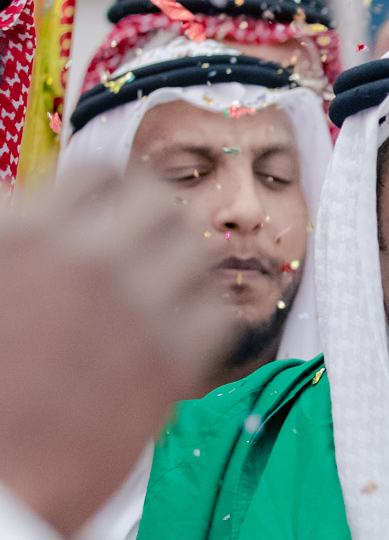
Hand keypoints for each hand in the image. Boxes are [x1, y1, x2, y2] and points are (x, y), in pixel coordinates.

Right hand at [0, 166, 231, 537]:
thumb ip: (15, 243)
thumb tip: (26, 208)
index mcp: (25, 235)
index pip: (98, 175)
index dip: (114, 192)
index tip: (118, 210)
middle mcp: (83, 259)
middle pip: (159, 204)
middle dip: (160, 223)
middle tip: (155, 251)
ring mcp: (132, 308)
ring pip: (197, 253)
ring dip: (187, 267)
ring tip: (175, 292)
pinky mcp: (171, 363)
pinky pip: (218, 313)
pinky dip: (208, 316)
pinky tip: (189, 336)